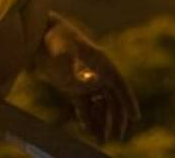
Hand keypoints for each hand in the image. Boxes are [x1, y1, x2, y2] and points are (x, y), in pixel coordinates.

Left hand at [33, 16, 139, 143]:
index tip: (136, 117)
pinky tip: (89, 130)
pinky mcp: (71, 87)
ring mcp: (84, 81)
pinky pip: (84, 106)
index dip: (129, 102)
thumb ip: (78, 72)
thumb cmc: (55, 40)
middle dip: (116, 119)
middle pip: (112, 100)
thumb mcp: (65, 55)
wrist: (39, 35)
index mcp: (102, 64)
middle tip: (118, 137)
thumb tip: (96, 82)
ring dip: (102, 121)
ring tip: (103, 139)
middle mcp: (97, 74)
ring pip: (99, 105)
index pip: (120, 86)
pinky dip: (88, 118)